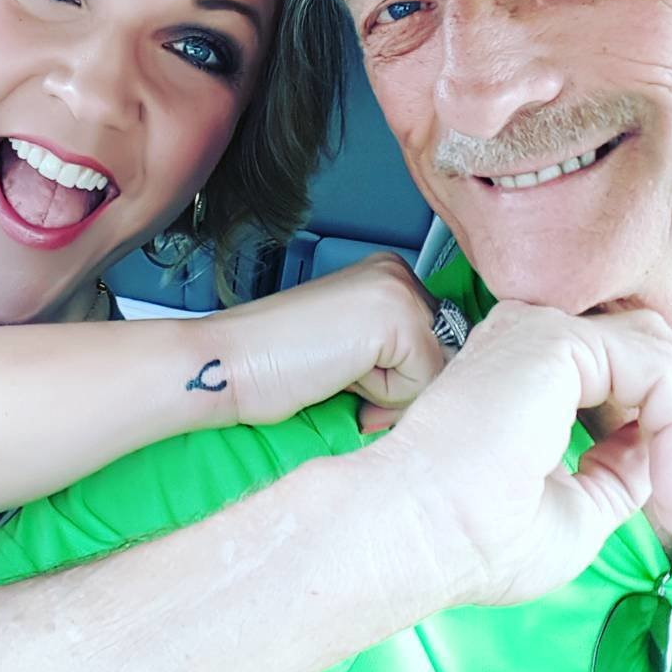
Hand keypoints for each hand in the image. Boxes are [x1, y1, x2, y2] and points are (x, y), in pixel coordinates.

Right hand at [205, 253, 445, 426]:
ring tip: (335, 372)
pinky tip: (337, 375)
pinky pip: (423, 384)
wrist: (227, 363)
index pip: (435, 341)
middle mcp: (397, 274)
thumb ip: (393, 354)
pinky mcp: (399, 319)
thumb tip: (439, 383)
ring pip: (437, 373)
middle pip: (444, 356)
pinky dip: (383, 397)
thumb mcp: (349, 349)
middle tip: (339, 375)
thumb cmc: (273, 364)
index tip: (350, 375)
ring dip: (389, 392)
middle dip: (400, 384)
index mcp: (383, 274)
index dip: (400, 375)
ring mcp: (399, 291)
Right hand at [368, 301, 671, 606]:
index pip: (618, 375)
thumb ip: (619, 470)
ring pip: (658, 353)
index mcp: (521, 379)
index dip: (664, 426)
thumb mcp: (577, 507)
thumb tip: (661, 455)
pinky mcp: (557, 339)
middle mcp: (528, 345)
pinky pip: (655, 370)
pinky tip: (671, 480)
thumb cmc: (474, 534)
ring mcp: (540, 335)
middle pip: (645, 348)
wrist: (423, 533)